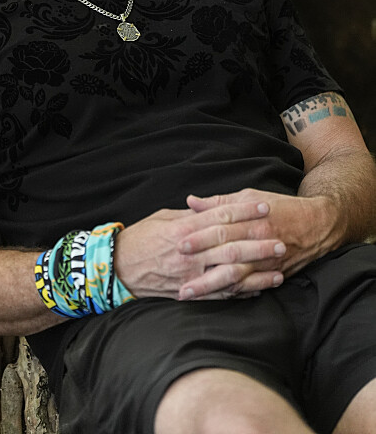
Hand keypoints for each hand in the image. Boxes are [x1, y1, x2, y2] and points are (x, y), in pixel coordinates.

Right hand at [114, 200, 285, 301]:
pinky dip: (242, 291)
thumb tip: (209, 207)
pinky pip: (220, 293)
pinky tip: (261, 288)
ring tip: (278, 266)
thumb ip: (189, 215)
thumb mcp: (163, 217)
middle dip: (258, 242)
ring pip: (230, 272)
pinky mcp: (190, 293)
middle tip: (281, 238)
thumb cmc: (140, 238)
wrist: (118, 268)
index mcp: (184, 227)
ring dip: (257, 270)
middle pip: (230, 245)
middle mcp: (190, 252)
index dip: (244, 211)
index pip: (220, 216)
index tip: (265, 206)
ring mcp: (191, 275)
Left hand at [180, 189, 338, 298]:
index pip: (221, 229)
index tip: (179, 244)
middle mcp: (259, 242)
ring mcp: (267, 262)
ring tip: (187, 294)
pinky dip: (232, 294)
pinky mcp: (274, 274)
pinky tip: (213, 300)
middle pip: (226, 256)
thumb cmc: (280, 207)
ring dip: (210, 287)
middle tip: (178, 276)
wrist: (318, 224)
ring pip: (236, 277)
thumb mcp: (250, 197)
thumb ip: (219, 202)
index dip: (200, 237)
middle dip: (201, 268)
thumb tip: (191, 202)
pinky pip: (250, 288)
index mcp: (252, 220)